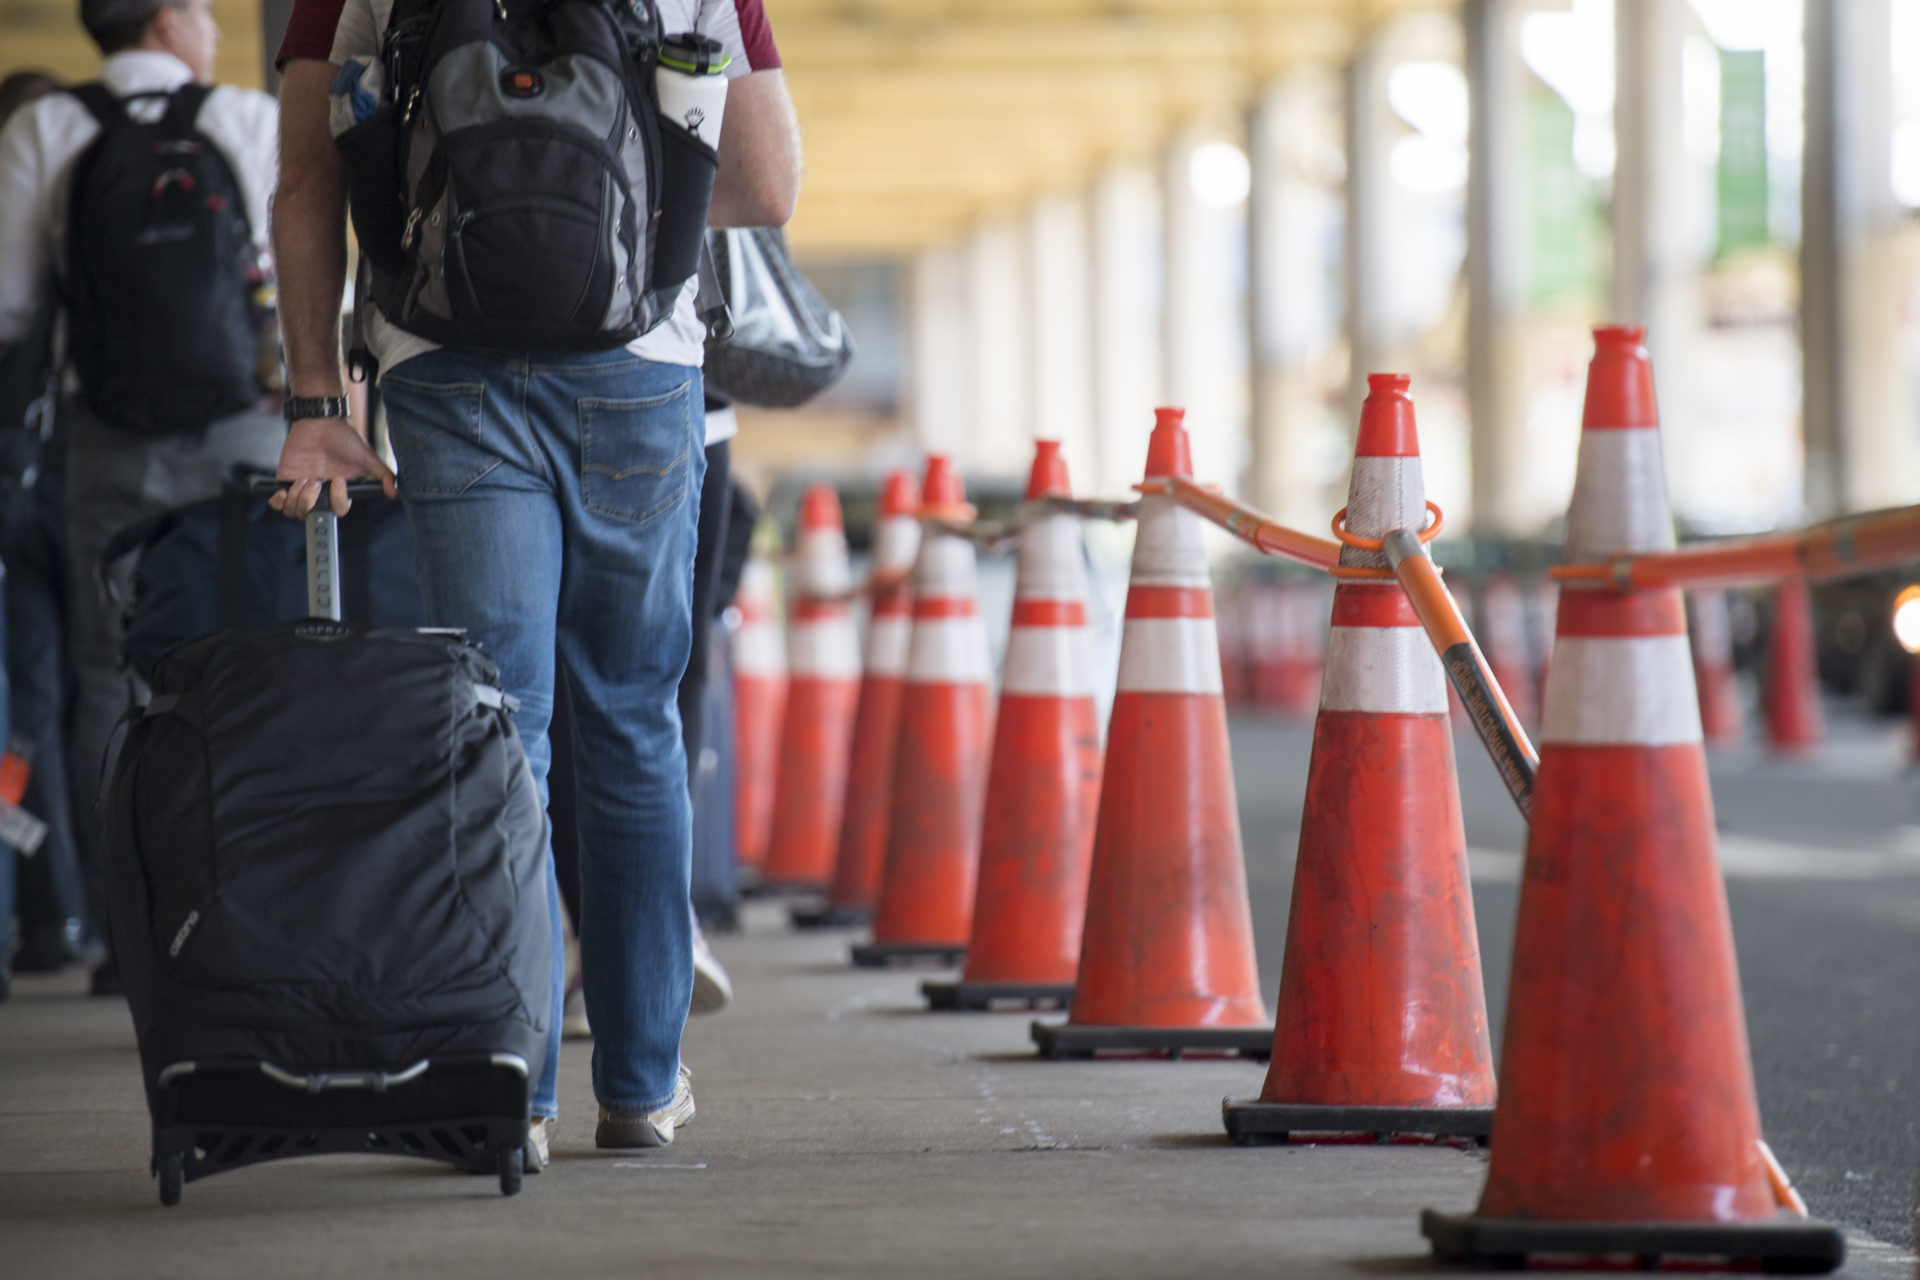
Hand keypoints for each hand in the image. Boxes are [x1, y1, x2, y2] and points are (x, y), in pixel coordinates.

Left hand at [270, 416, 397, 517]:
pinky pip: (278, 503)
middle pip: (312, 517)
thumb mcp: (367, 457)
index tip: (337, 480)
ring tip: (303, 479)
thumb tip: (394, 492)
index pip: (337, 511)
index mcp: (339, 492)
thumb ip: (383, 474)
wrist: (320, 421)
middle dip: (311, 502)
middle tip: (315, 481)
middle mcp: (321, 493)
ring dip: (297, 499)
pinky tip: (284, 490)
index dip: (336, 500)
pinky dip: (278, 501)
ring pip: (294, 512)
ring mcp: (302, 488)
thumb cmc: (344, 438)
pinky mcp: (286, 480)